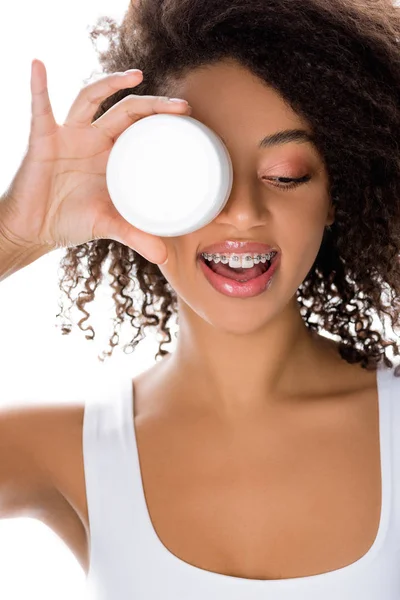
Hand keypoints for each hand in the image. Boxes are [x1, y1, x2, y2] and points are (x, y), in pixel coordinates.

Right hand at [0, 60, 191, 263]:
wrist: (34, 229)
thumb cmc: (71, 222)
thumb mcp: (109, 226)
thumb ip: (136, 236)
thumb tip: (164, 258)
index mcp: (113, 156)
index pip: (141, 128)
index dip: (162, 119)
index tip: (189, 118)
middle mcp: (94, 140)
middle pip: (126, 110)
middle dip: (153, 104)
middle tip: (180, 106)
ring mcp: (70, 136)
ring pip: (91, 99)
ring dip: (110, 84)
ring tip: (135, 75)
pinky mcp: (44, 139)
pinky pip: (40, 109)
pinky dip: (38, 87)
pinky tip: (38, 66)